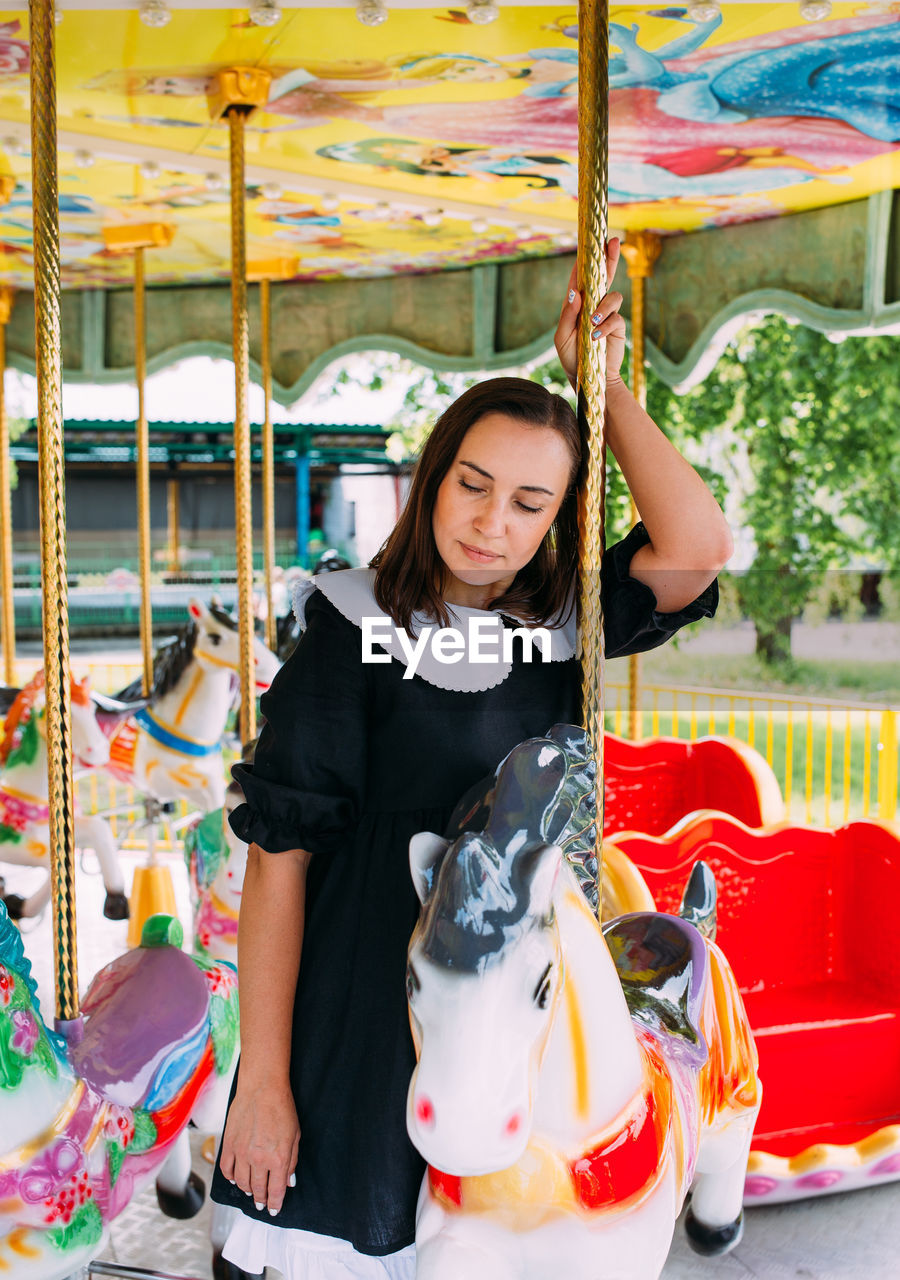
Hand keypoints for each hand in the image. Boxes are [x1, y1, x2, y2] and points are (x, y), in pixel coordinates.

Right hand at [219, 1079, 300, 1216]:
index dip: (275, 1204)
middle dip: (261, 1199)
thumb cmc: (282, 1108)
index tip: (274, 1210)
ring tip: (250, 1192)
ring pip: (241, 1182)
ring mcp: (241, 1153)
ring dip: (246, 1190)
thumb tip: (289, 1181)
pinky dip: (230, 1177)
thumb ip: (292, 1161)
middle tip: (262, 1204)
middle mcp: (258, 1160)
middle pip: (257, 1189)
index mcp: (277, 1159)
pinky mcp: (228, 1144)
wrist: (262, 1088)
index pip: (276, 1191)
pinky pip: (227, 1169)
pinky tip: (235, 1178)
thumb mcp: (295, 1136)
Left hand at [554, 238, 624, 390]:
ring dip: (603, 306)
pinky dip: (606, 325)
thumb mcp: (562, 338)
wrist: (590, 379)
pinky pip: (616, 317)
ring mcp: (606, 314)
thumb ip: (567, 316)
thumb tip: (574, 292)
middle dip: (609, 258)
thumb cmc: (572, 358)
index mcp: (577, 304)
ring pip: (613, 296)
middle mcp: (593, 305)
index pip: (581, 278)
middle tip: (613, 241)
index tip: (588, 243)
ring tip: (593, 321)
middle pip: (604, 276)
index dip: (585, 261)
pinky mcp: (617, 326)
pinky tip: (597, 335)